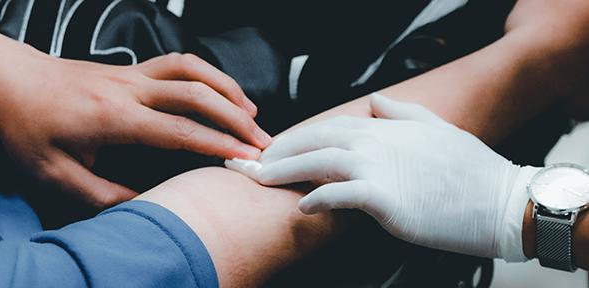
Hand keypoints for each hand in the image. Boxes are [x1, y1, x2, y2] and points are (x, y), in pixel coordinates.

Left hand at [0, 36, 270, 207]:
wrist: (6, 81)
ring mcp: (132, 74)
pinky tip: (219, 91)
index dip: (218, 144)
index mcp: (113, 118)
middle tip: (262, 140)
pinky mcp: (131, 69)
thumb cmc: (27, 126)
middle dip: (236, 118)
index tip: (246, 158)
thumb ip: (102, 194)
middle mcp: (129, 89)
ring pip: (193, 70)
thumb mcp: (54, 173)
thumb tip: (144, 202)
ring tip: (252, 112)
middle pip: (197, 95)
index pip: (179, 131)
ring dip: (228, 89)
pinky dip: (207, 75)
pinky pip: (180, 63)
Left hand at [226, 93, 538, 260]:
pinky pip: (340, 195)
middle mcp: (376, 141)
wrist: (499, 201)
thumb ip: (403, 111)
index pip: (329, 125)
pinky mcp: (384, 198)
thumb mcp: (437, 128)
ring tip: (259, 180)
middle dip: (279, 151)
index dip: (298, 136)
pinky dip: (317, 199)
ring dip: (283, 171)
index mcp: (386, 127)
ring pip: (318, 163)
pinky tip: (301, 207)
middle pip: (314, 140)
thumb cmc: (469, 170)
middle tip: (253, 163)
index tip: (276, 147)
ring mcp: (378, 167)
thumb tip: (376, 100)